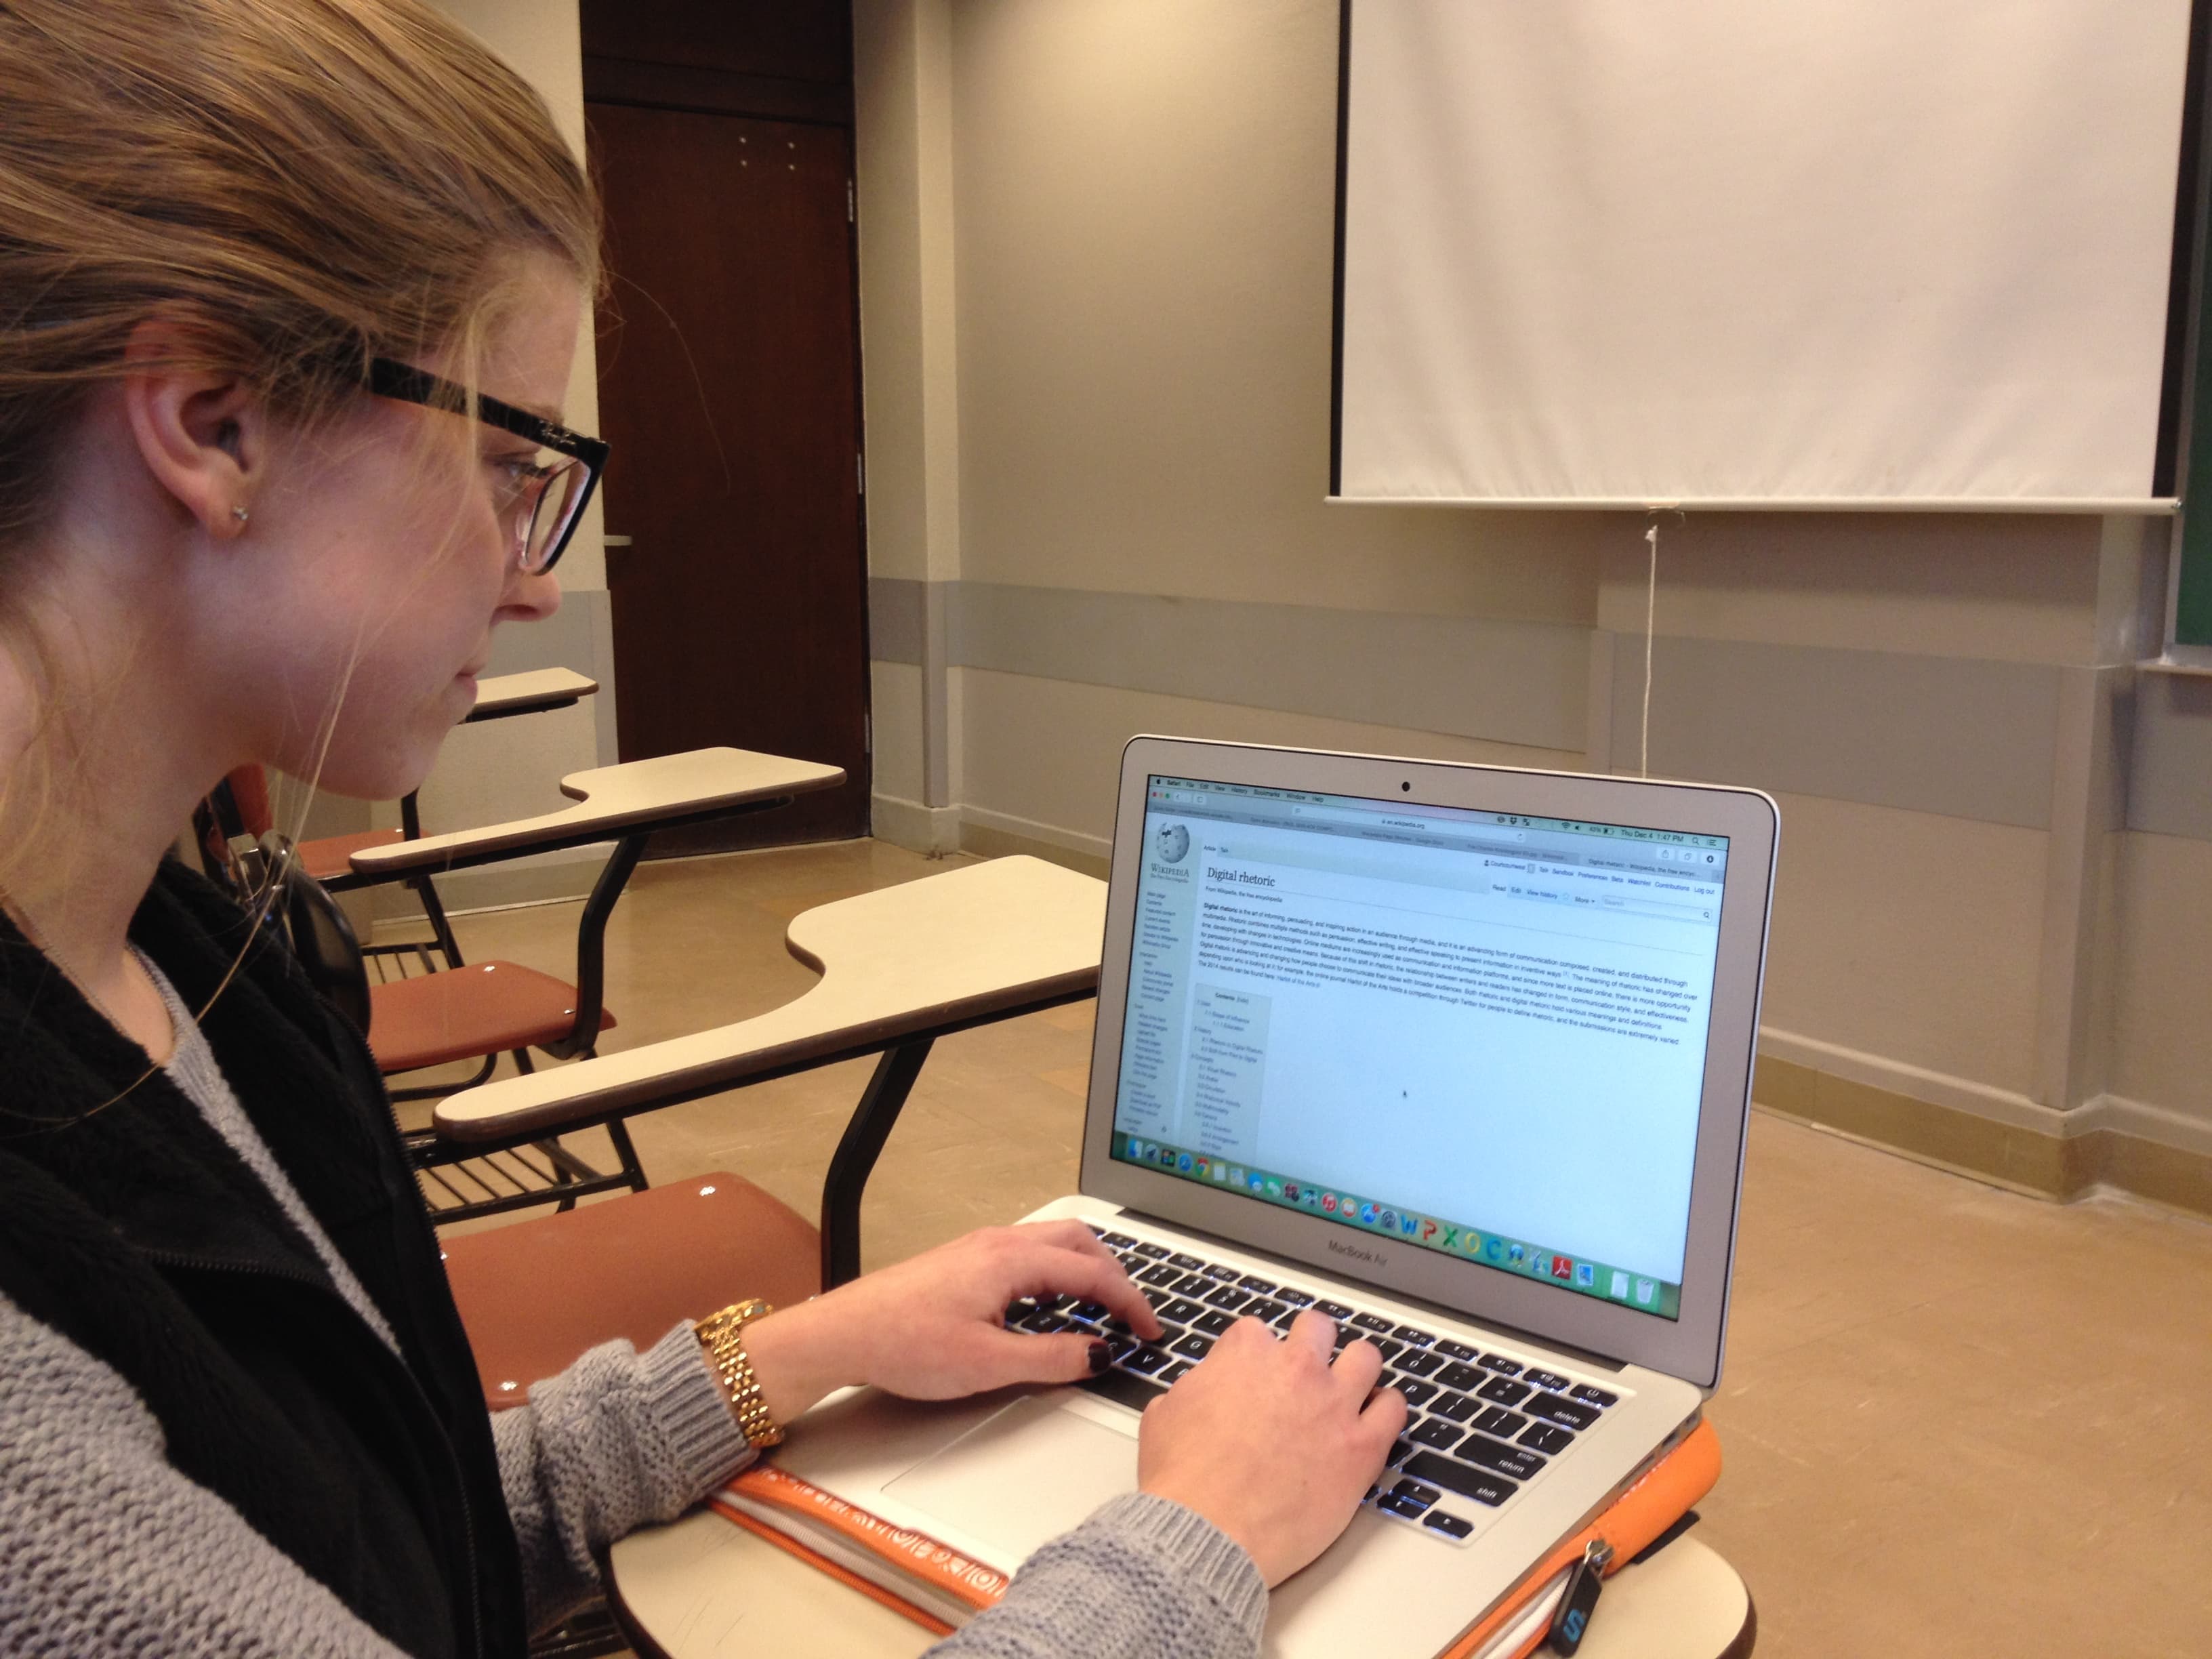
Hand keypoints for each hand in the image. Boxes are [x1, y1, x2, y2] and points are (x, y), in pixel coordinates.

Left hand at [739, 1221, 1163, 1422]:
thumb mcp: (988, 1363)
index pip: (1093, 1273)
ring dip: (1084, 1269)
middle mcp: (999, 1242)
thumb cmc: (904, 1343)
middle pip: (1079, 1242)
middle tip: (1131, 1315)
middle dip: (1114, 1274)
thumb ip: (1052, 1357)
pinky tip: (1049, 1306)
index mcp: (1012, 1260)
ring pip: (1052, 1243)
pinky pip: (1027, 1253)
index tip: (1150, 1331)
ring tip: (1099, 1308)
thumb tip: (1098, 1354)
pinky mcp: (964, 1261)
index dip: (1130, 1303)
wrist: (842, 1333)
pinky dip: (1056, 1272)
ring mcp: (979, 1247)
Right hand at [1135, 1311, 1405, 1585]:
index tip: (1254, 1376)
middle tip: (1304, 1375)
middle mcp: (1296, 1368)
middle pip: (1318, 1329)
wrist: (1208, 1533)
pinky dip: (1386, 1410)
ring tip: (1350, 1390)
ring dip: (1356, 1370)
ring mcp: (1334, 1404)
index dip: (1255, 1357)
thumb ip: (1194, 1388)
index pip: (1257, 1333)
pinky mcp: (1362, 1447)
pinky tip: (1375, 1422)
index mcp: (1246, 1353)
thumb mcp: (1165, 1415)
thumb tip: (1204, 1390)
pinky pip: (1394, 1409)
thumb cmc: (1183, 1482)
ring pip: (1366, 1357)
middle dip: (1310, 1347)